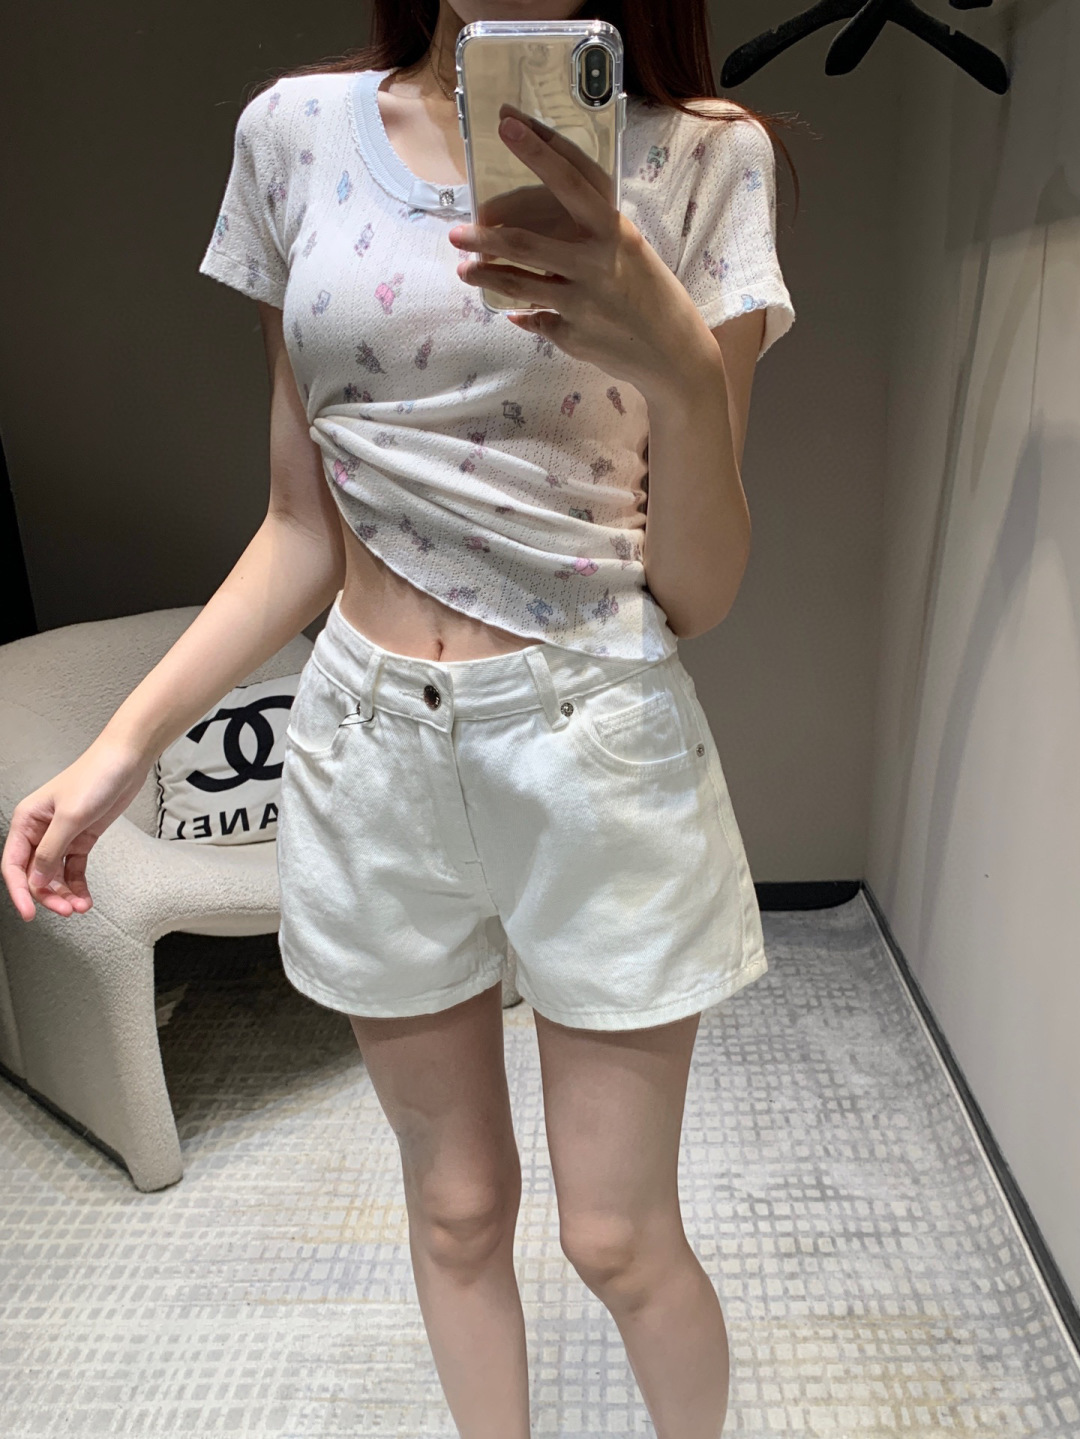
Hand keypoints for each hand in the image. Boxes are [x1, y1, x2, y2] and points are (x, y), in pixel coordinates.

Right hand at [1, 737, 149, 920]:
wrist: (126, 761)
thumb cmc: (95, 777)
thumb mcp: (70, 817)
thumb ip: (50, 851)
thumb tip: (36, 882)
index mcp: (26, 821)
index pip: (13, 864)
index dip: (20, 891)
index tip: (30, 913)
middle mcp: (39, 830)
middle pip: (35, 874)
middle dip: (48, 895)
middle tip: (66, 910)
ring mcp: (61, 835)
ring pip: (54, 875)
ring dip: (65, 893)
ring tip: (80, 906)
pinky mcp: (81, 838)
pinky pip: (73, 869)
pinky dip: (77, 885)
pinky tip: (85, 898)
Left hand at [448, 106, 720, 400]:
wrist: (674, 353)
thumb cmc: (652, 294)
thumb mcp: (630, 252)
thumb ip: (590, 236)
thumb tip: (540, 224)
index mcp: (614, 231)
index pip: (570, 180)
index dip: (538, 151)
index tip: (507, 123)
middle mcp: (596, 263)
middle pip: (525, 243)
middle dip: (484, 237)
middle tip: (456, 232)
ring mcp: (581, 302)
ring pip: (518, 284)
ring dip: (486, 275)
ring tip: (465, 270)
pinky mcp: (572, 335)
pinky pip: (535, 319)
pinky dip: (523, 314)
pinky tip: (514, 313)